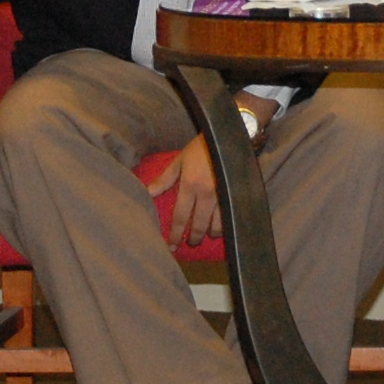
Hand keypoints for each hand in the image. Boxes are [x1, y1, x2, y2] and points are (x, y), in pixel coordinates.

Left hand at [143, 98, 271, 247]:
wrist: (228, 137)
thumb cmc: (201, 147)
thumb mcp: (180, 160)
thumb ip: (164, 179)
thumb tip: (148, 193)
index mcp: (190, 185)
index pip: (180, 216)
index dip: (175, 234)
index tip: (172, 246)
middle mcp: (206, 194)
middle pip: (198, 225)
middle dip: (193, 238)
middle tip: (190, 244)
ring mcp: (223, 195)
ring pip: (218, 225)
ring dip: (211, 234)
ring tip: (206, 236)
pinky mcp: (235, 194)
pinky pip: (230, 216)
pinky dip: (225, 225)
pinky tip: (222, 227)